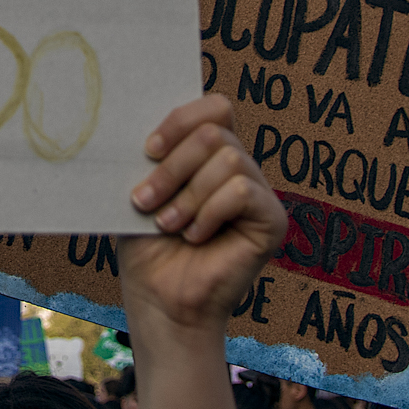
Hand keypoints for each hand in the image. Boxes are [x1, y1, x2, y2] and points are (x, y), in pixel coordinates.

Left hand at [120, 96, 285, 332]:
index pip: (214, 108)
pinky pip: (242, 192)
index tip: (147, 150)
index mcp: (209, 156)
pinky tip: (195, 237)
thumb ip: (151, 156)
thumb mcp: (141, 191)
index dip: (180, 121)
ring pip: (228, 159)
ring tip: (167, 224)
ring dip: (187, 195)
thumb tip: (136, 121)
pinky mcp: (272, 220)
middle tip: (144, 200)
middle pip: (214, 132)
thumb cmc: (148, 248)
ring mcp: (259, 193)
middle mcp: (239, 168)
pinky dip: (210, 212)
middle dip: (172, 166)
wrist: (161, 300)